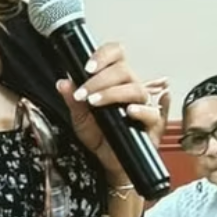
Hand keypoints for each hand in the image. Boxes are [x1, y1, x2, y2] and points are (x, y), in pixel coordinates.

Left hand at [56, 43, 164, 181]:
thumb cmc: (100, 136)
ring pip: (135, 89)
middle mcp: (131, 89)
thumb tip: (63, 83)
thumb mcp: (80, 118)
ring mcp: (143, 104)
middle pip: (124, 71)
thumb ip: (73, 101)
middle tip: (82, 93)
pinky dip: (140, 110)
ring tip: (94, 102)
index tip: (87, 66)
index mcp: (115, 81)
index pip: (117, 55)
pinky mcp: (153, 123)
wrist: (109, 161)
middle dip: (99, 80)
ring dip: (112, 93)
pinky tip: (127, 112)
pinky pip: (152, 112)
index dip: (104, 54)